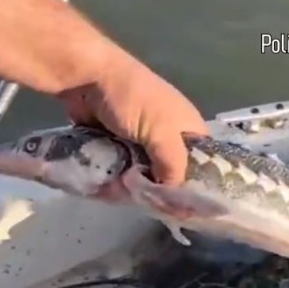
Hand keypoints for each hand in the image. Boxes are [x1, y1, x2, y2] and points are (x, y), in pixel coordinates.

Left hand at [57, 52, 208, 185]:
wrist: (86, 78)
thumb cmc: (132, 99)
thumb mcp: (161, 133)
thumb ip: (173, 166)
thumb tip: (174, 196)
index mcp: (188, 128)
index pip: (202, 164)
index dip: (195, 186)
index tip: (182, 209)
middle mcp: (168, 137)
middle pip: (169, 174)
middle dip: (154, 189)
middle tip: (140, 200)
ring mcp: (140, 141)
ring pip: (142, 174)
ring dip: (129, 186)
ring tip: (114, 192)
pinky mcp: (116, 144)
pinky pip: (119, 169)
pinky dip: (112, 178)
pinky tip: (104, 188)